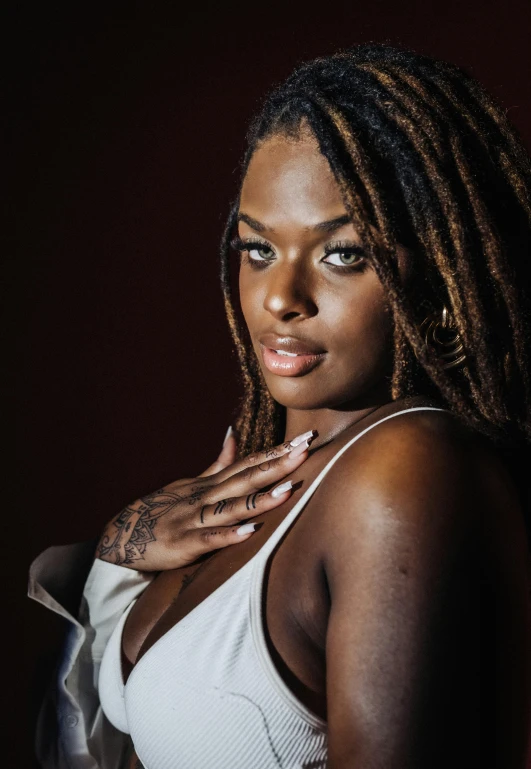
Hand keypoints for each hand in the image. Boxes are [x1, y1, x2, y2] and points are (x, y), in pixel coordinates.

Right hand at [95, 427, 314, 570]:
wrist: (121, 535)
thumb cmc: (161, 510)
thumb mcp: (190, 484)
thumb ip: (217, 464)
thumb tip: (234, 435)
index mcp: (211, 484)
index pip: (249, 463)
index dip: (276, 452)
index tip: (305, 440)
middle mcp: (205, 496)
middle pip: (246, 478)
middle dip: (277, 464)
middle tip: (305, 450)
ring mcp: (194, 518)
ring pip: (232, 507)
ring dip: (260, 498)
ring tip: (288, 490)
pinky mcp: (184, 543)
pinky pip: (209, 539)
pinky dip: (229, 535)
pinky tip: (250, 532)